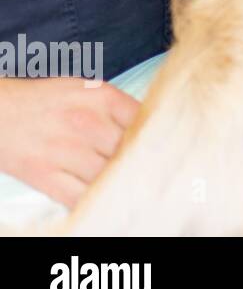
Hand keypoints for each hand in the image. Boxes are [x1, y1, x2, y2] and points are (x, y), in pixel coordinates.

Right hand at [0, 78, 138, 206]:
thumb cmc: (44, 100)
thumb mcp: (85, 89)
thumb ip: (116, 107)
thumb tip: (147, 128)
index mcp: (102, 97)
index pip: (145, 122)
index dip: (151, 137)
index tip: (154, 146)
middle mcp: (87, 122)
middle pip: (129, 151)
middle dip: (134, 161)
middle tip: (137, 168)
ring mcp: (65, 150)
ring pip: (107, 176)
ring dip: (113, 181)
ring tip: (115, 181)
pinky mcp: (43, 174)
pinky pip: (78, 196)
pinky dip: (89, 199)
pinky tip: (94, 195)